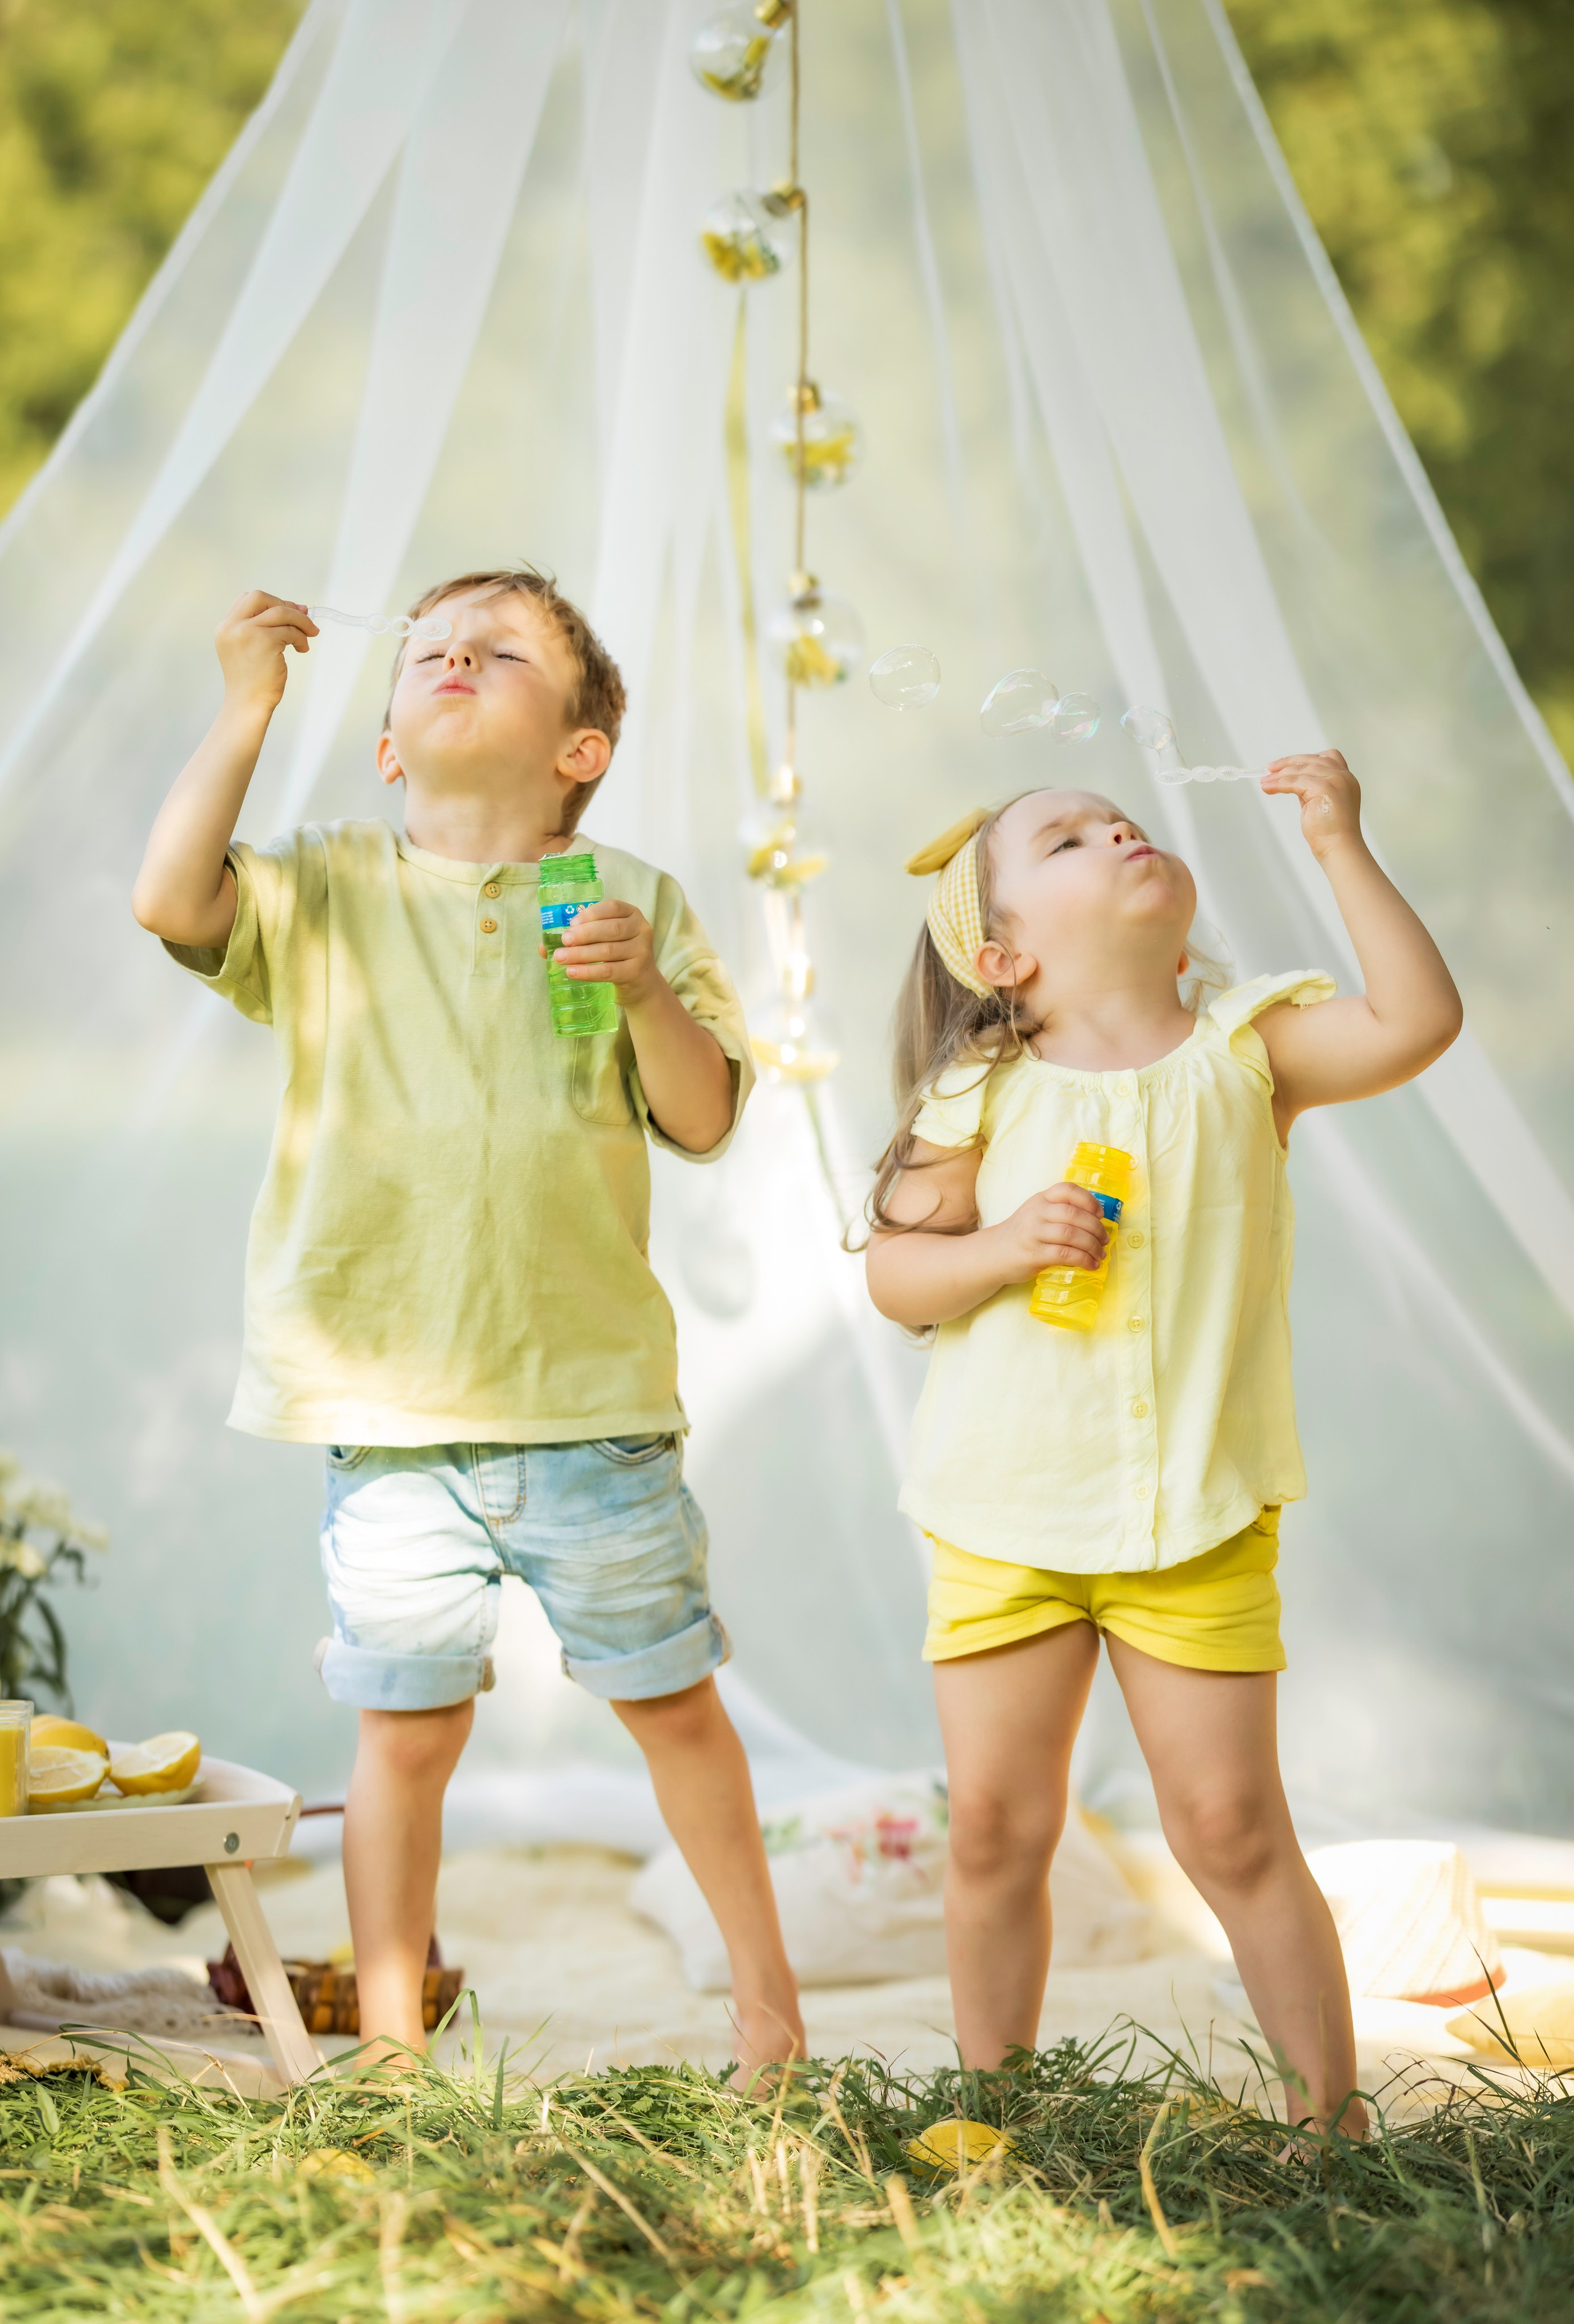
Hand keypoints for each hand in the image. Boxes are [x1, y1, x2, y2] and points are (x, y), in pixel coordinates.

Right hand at [215, 590, 316, 714]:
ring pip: (280, 611)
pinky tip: (302, 648)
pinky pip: (290, 630)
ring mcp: (247, 632)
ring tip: (310, 634)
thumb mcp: (249, 648)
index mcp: (225, 627)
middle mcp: (232, 626)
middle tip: (302, 618)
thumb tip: (298, 608)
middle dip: (284, 605)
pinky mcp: (265, 641)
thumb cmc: (252, 680)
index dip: (270, 602)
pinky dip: (300, 638)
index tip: (288, 611)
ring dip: (300, 621)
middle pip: (260, 597)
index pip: (247, 600)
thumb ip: (263, 627)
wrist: (249, 703)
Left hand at [545, 896, 661, 1006]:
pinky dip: (588, 972)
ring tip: (561, 958)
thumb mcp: (604, 940)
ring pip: (608, 950)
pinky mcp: (637, 972)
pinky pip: (609, 971)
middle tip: (564, 941)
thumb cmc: (616, 955)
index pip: (612, 907)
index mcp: (631, 914)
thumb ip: (580, 937)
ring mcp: (641, 951)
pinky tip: (572, 972)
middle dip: (583, 935)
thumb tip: (544, 946)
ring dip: (581, 954)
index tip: (571, 924)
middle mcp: (641, 929)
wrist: (640, 983)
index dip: (590, 914)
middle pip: (610, 929)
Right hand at [990, 1183, 1108, 1283]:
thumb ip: (1059, 1211)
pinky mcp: (1034, 1254)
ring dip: (1092, 1246)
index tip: (1100, 1214)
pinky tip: (1091, 1265)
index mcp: (1040, 1199)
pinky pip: (1065, 1254)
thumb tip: (1096, 1221)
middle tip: (1105, 1240)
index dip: (1089, 1200)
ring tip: (1100, 1255)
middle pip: (1074, 1215)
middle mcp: (1036, 1213)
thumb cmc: (1022, 1234)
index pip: (1067, 1190)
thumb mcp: (1036, 1214)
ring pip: (1072, 1235)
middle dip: (1096, 1229)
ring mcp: (1033, 1233)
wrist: (994, 1254)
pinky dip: (1083, 1260)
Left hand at [1261, 748, 1362, 860]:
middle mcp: (1343, 777)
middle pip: (1312, 760)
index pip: (1327, 757)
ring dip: (1279, 775)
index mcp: (1346, 779)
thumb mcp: (1319, 803)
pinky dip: (1280, 784)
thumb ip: (1310, 789)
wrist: (1338, 848)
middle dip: (1288, 763)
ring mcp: (1336, 781)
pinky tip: (1269, 787)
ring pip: (1302, 770)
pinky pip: (1296, 781)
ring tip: (1265, 781)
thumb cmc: (1330, 832)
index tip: (1286, 764)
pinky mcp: (1324, 788)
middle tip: (1269, 768)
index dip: (1305, 758)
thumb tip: (1291, 781)